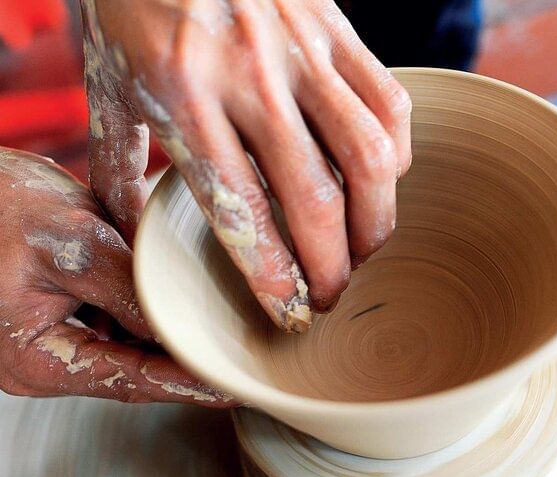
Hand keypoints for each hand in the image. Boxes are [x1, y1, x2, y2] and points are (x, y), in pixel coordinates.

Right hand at [0, 148, 233, 405]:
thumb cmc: (1, 209)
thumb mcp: (71, 242)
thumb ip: (124, 287)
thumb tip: (175, 324)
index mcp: (36, 357)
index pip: (128, 380)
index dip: (184, 385)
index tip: (229, 386)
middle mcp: (48, 357)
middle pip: (134, 370)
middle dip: (185, 363)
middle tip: (239, 360)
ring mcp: (59, 336)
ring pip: (131, 347)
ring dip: (172, 336)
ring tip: (223, 332)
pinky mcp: (70, 313)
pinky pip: (120, 321)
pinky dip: (153, 312)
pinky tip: (185, 301)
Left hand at [80, 0, 411, 331]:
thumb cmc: (132, 2)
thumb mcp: (106, 83)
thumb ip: (117, 162)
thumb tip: (130, 230)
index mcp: (183, 96)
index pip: (241, 209)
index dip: (274, 276)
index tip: (292, 313)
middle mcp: (251, 77)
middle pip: (316, 198)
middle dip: (334, 267)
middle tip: (332, 296)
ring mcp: (302, 50)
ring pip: (371, 156)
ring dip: (377, 220)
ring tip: (365, 247)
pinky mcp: (336, 28)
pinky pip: (389, 102)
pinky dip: (396, 154)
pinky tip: (380, 178)